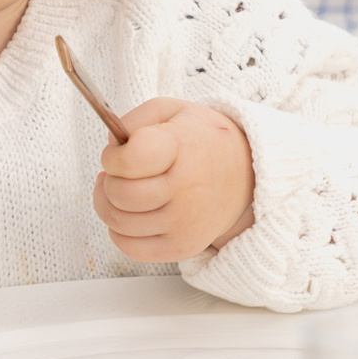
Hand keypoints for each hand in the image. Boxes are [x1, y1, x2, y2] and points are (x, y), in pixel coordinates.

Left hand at [92, 99, 255, 262]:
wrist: (248, 177)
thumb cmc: (202, 142)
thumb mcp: (173, 111)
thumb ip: (135, 119)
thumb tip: (111, 146)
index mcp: (185, 148)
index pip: (129, 160)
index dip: (113, 157)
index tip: (120, 153)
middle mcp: (188, 189)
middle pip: (119, 193)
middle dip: (110, 180)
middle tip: (122, 174)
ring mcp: (185, 223)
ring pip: (118, 222)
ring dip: (109, 204)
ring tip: (124, 191)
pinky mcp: (182, 247)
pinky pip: (129, 247)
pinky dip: (119, 231)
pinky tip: (132, 214)